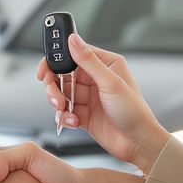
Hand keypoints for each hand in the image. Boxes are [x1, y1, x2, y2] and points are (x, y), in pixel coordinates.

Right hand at [40, 33, 168, 174]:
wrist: (138, 143)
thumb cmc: (134, 112)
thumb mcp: (110, 83)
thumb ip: (88, 60)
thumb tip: (73, 39)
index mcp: (105, 64)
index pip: (73, 54)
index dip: (56, 60)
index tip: (44, 71)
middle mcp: (95, 79)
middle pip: (62, 75)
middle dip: (54, 86)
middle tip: (54, 96)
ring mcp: (88, 97)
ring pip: (61, 94)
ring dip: (58, 103)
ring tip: (64, 111)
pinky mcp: (84, 114)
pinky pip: (65, 111)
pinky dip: (65, 117)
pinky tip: (73, 122)